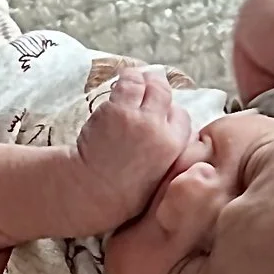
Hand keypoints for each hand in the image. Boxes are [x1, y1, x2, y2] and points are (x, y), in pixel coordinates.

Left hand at [76, 66, 200, 222]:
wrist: (92, 193)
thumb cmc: (120, 190)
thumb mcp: (156, 176)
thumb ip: (165, 152)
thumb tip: (165, 130)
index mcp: (175, 151)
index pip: (182, 118)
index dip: (169, 113)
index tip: (158, 113)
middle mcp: (161, 132)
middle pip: (166, 95)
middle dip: (157, 87)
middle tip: (148, 85)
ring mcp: (141, 120)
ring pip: (149, 85)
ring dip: (141, 79)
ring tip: (133, 80)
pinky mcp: (119, 111)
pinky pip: (128, 83)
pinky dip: (125, 79)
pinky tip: (119, 83)